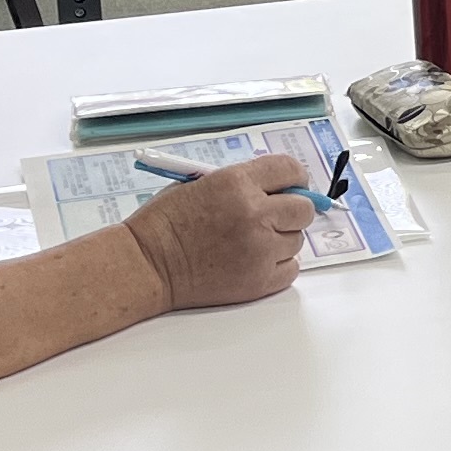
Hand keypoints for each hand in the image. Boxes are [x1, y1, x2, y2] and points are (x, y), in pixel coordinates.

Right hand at [122, 156, 313, 309]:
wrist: (146, 265)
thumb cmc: (165, 224)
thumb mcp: (200, 184)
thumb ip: (242, 183)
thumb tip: (278, 188)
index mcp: (237, 183)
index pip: (291, 169)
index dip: (294, 179)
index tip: (293, 185)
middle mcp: (254, 214)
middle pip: (303, 209)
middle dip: (291, 211)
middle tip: (273, 217)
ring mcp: (259, 250)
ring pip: (297, 241)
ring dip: (281, 240)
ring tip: (249, 242)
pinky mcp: (259, 281)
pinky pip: (291, 269)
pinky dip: (278, 266)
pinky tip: (252, 261)